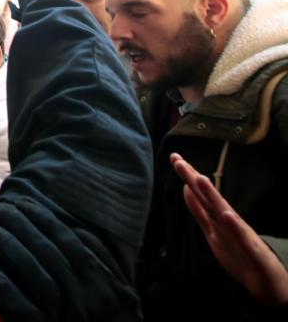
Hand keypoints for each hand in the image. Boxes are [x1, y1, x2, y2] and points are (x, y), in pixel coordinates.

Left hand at [171, 153, 287, 304]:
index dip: (188, 177)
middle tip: (178, 160)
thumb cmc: (240, 255)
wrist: (267, 283)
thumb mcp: (213, 232)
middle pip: (209, 198)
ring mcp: (241, 235)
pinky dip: (234, 226)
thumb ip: (200, 211)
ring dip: (212, 196)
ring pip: (225, 213)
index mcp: (219, 219)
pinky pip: (242, 238)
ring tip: (200, 178)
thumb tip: (187, 188)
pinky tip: (226, 215)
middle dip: (194, 179)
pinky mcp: (252, 251)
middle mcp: (229, 222)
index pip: (201, 195)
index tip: (174, 158)